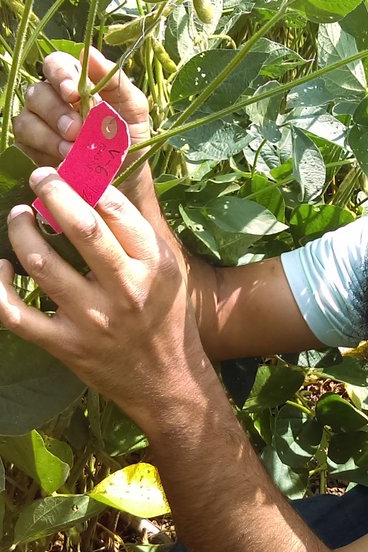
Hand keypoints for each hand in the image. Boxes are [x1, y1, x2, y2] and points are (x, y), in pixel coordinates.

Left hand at [0, 167, 209, 419]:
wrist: (166, 382)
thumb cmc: (165, 316)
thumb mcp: (167, 269)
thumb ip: (138, 231)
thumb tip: (100, 181)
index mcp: (153, 265)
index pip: (117, 211)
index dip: (88, 182)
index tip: (70, 169)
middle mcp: (125, 290)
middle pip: (83, 229)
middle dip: (53, 193)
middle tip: (39, 176)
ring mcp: (93, 320)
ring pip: (43, 265)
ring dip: (22, 232)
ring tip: (18, 215)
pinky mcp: (66, 345)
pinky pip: (17, 315)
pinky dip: (0, 288)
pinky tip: (2, 267)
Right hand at [12, 48, 151, 194]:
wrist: (125, 176)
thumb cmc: (128, 136)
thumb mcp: (132, 108)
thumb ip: (115, 80)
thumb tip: (90, 53)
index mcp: (75, 82)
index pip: (55, 64)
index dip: (60, 75)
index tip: (74, 93)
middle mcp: (50, 97)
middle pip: (37, 92)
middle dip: (56, 111)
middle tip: (76, 130)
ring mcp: (36, 121)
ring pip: (26, 118)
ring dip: (49, 134)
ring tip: (72, 149)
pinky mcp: (29, 145)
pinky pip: (24, 141)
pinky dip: (44, 149)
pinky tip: (62, 159)